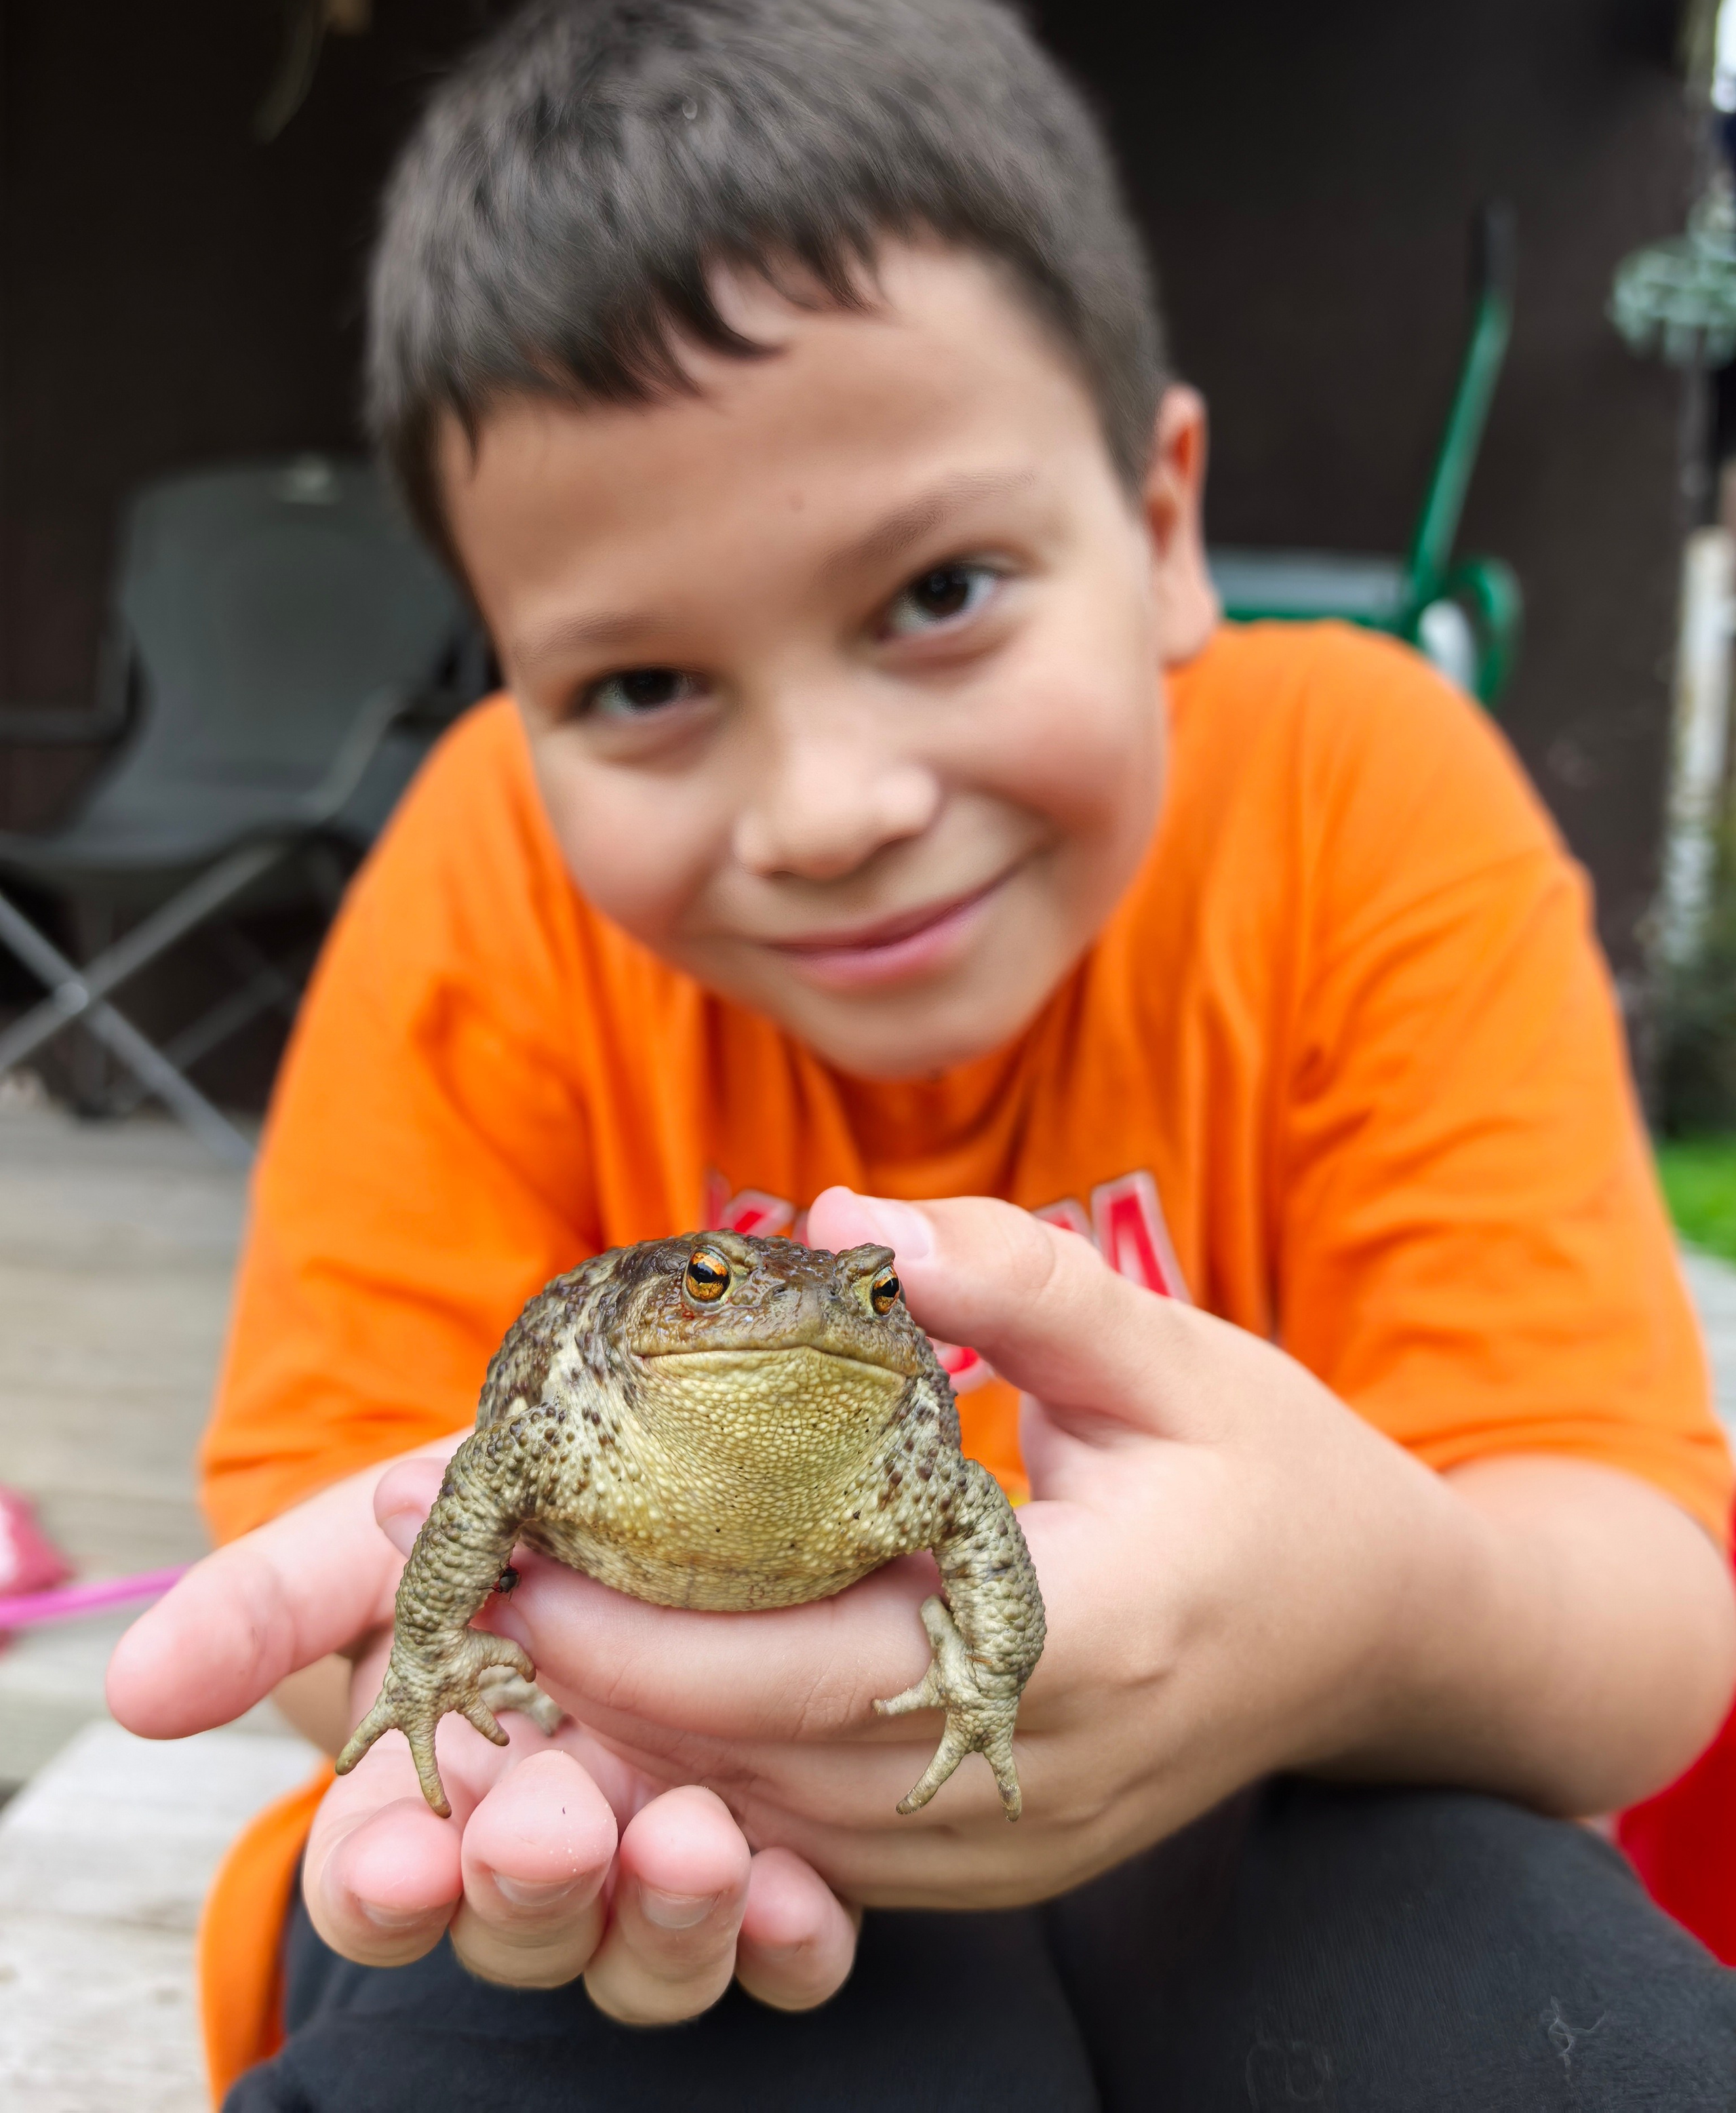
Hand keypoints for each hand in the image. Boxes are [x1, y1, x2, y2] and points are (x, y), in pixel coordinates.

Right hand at [106, 1448, 857, 2016]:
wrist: (630, 1482)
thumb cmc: (481, 1521)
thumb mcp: (366, 1543)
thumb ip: (260, 1610)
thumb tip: (139, 1688)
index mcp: (429, 1798)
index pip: (383, 1884)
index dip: (387, 1887)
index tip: (403, 1857)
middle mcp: (542, 1850)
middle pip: (520, 1930)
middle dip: (531, 1890)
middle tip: (553, 1823)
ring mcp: (655, 1864)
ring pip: (648, 1959)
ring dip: (666, 1920)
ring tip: (694, 1839)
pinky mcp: (783, 1861)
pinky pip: (791, 1951)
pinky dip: (792, 1941)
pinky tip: (800, 1894)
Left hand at [451, 1187, 1476, 1911]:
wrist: (1381, 1631)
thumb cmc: (1270, 1471)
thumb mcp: (1168, 1347)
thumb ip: (1013, 1279)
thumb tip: (842, 1227)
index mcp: (1099, 1627)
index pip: (829, 1657)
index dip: (655, 1626)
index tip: (524, 1554)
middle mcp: (1051, 1763)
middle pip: (776, 1759)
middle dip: (606, 1684)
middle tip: (476, 1581)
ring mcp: (1026, 1838)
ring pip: (783, 1825)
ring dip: (646, 1739)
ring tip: (525, 1628)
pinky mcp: (1003, 1859)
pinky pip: (825, 1848)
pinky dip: (721, 1778)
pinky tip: (641, 1693)